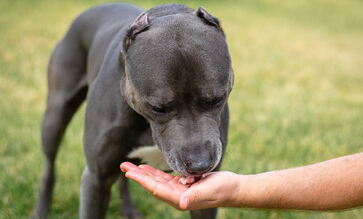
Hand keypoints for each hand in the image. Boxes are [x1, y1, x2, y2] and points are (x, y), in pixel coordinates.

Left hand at [120, 162, 241, 209]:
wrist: (232, 189)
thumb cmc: (223, 189)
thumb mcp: (209, 190)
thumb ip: (195, 196)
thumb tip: (182, 203)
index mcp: (180, 199)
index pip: (156, 188)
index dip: (142, 180)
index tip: (129, 172)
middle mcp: (176, 196)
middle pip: (152, 184)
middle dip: (137, 175)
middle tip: (123, 166)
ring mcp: (179, 191)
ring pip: (157, 181)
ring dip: (144, 174)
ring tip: (131, 167)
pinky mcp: (183, 185)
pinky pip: (165, 179)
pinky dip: (155, 173)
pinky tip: (147, 169)